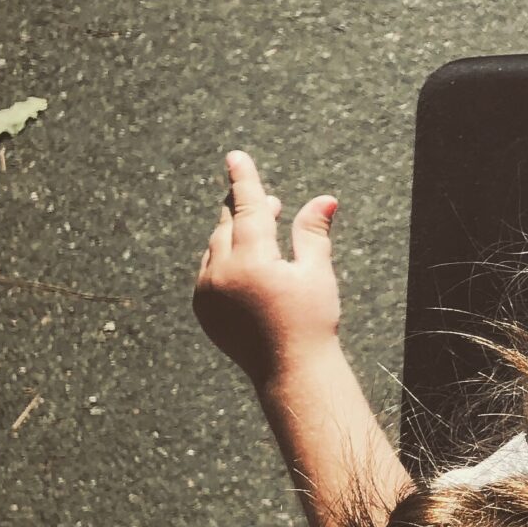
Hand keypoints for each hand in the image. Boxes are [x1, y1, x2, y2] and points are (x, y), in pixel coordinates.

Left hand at [193, 150, 341, 389]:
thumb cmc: (312, 320)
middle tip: (268, 201)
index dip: (244, 180)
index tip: (235, 156)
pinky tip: (247, 260)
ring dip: (236, 232)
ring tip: (262, 228)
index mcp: (252, 261)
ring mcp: (207, 292)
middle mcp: (221, 273)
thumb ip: (312, 233)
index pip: (248, 208)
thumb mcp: (316, 273)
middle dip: (245, 208)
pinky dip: (225, 257)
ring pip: (216, 246)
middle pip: (228, 225)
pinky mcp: (203, 307)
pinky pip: (209, 269)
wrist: (290, 371)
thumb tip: (324, 199)